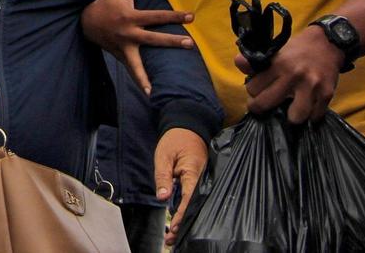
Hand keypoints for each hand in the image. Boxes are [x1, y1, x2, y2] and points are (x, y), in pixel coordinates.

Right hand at [81, 0, 193, 94]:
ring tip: (155, 91)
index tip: (191, 16)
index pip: (157, 16)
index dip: (174, 16)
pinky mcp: (120, 55)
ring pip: (136, 64)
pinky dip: (138, 80)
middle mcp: (128, 34)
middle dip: (172, 42)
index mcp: (131, 17)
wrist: (85, 20)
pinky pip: (131, 69)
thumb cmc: (107, 2)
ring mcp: (123, 47)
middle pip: (153, 39)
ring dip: (145, 77)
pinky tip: (148, 93)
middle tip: (189, 44)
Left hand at [154, 127, 208, 245]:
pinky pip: (193, 196)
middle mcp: (201, 177)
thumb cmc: (175, 139)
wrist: (187, 126)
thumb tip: (163, 198)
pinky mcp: (197, 179)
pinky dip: (185, 208)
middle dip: (182, 222)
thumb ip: (163, 177)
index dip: (182, 214)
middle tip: (171, 239)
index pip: (189, 198)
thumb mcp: (163, 156)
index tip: (174, 228)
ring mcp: (201, 178)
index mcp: (193, 172)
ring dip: (184, 218)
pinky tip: (177, 220)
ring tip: (172, 235)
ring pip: (194, 202)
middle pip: (194, 204)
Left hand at [235, 26, 342, 122]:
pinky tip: (308, 107)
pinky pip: (314, 117)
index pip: (253, 88)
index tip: (258, 91)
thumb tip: (237, 62)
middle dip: (262, 108)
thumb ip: (255, 61)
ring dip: (291, 116)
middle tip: (266, 105)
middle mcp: (294, 75)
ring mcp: (312, 86)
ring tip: (290, 109)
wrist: (328, 43)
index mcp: (279, 63)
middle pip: (267, 104)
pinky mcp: (327, 94)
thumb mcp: (276, 51)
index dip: (253, 92)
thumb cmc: (298, 50)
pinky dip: (311, 116)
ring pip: (295, 117)